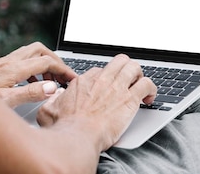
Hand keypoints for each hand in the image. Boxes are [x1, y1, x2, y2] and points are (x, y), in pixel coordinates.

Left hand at [0, 42, 76, 107]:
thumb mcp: (6, 101)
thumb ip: (31, 93)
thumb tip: (53, 88)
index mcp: (14, 69)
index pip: (47, 62)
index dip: (63, 69)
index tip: (73, 79)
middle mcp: (9, 62)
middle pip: (40, 49)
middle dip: (55, 60)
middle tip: (63, 75)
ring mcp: (3, 63)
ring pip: (31, 53)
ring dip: (44, 63)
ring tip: (51, 81)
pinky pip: (22, 61)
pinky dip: (33, 69)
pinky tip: (33, 83)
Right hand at [37, 54, 156, 150]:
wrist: (77, 138)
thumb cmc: (64, 129)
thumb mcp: (47, 110)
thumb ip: (52, 100)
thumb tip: (55, 97)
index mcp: (84, 81)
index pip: (101, 70)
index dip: (107, 79)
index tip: (109, 88)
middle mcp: (102, 80)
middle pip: (120, 61)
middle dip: (126, 69)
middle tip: (129, 81)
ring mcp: (117, 87)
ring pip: (135, 67)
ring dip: (140, 75)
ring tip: (141, 86)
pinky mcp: (130, 99)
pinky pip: (147, 84)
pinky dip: (152, 89)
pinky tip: (149, 98)